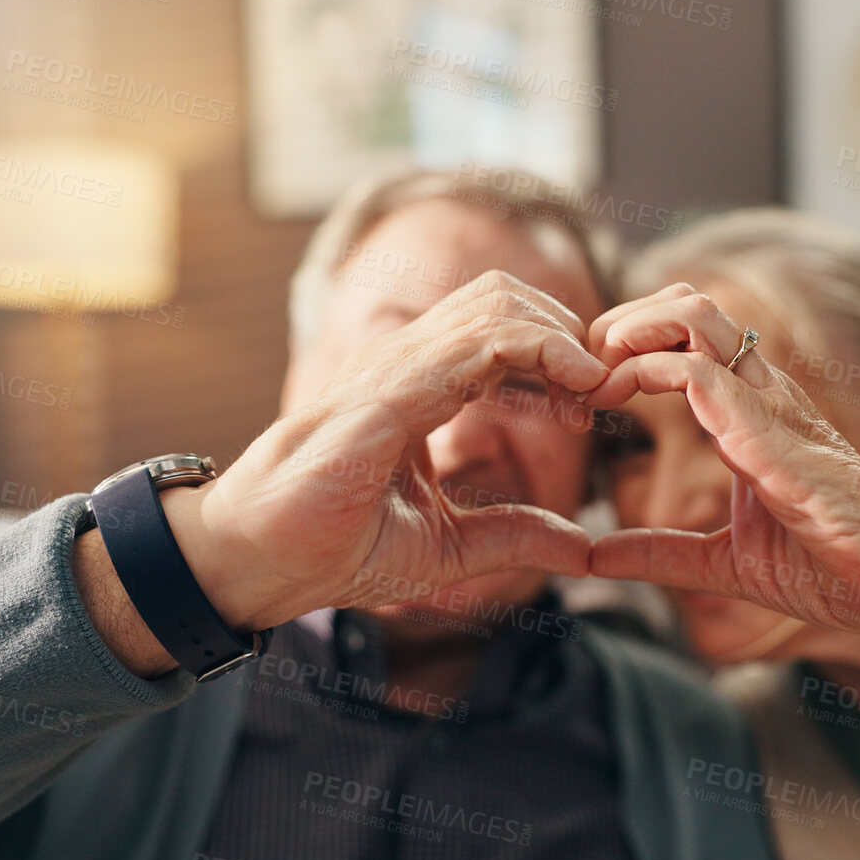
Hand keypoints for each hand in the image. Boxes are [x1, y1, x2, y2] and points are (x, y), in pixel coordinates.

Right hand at [168, 271, 607, 636]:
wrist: (256, 563)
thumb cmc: (331, 550)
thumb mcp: (446, 550)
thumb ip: (514, 536)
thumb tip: (584, 548)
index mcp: (415, 388)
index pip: (498, 331)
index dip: (557, 353)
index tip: (594, 405)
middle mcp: (405, 364)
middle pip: (504, 296)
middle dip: (567, 330)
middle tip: (603, 389)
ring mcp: (393, 369)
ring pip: (498, 303)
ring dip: (562, 334)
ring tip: (593, 386)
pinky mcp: (388, 392)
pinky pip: (478, 342)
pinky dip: (540, 350)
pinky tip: (574, 388)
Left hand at [582, 284, 859, 641]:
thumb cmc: (835, 570)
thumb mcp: (722, 564)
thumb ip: (659, 554)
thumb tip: (593, 558)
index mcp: (750, 416)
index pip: (684, 341)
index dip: (625, 349)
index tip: (580, 391)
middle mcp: (761, 397)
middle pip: (685, 306)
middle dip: (620, 323)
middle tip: (576, 369)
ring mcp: (772, 408)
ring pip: (694, 317)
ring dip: (632, 332)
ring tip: (593, 372)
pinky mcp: (775, 437)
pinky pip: (706, 378)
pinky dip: (650, 373)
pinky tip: (617, 397)